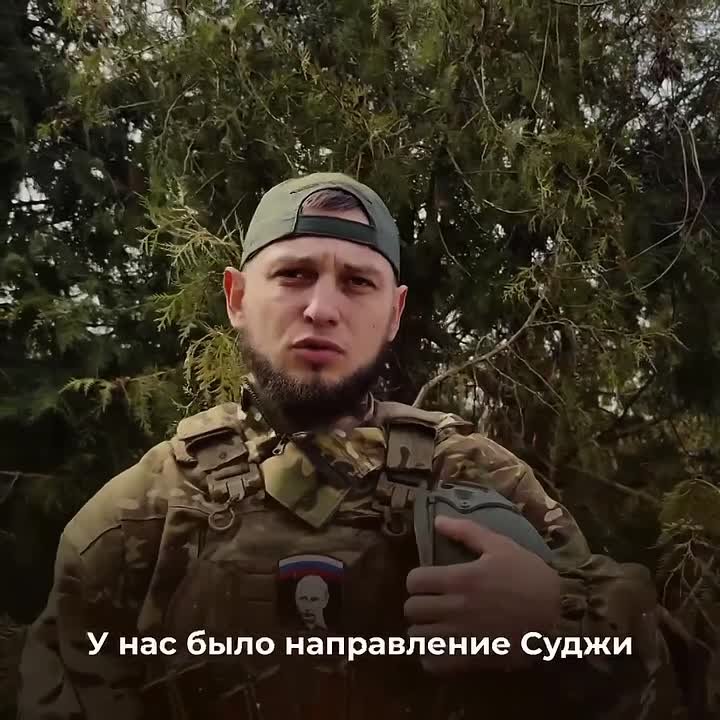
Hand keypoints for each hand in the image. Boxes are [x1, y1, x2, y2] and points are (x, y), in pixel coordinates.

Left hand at [404, 515, 561, 673]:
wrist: (558, 613)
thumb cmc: (528, 575)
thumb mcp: (499, 545)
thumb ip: (466, 532)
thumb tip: (437, 520)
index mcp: (460, 579)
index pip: (414, 581)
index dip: (417, 580)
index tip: (428, 581)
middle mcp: (456, 608)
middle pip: (411, 610)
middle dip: (418, 603)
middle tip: (431, 602)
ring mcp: (463, 636)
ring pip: (418, 638)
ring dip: (423, 630)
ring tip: (434, 625)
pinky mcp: (473, 658)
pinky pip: (435, 663)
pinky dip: (432, 656)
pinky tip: (441, 647)